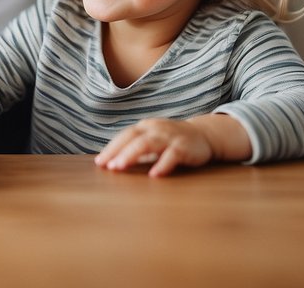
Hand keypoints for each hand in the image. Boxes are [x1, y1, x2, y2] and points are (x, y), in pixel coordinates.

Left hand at [95, 114, 251, 176]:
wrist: (204, 135)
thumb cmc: (172, 140)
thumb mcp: (152, 141)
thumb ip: (135, 149)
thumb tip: (112, 163)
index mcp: (145, 127)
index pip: (124, 136)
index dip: (111, 148)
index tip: (99, 163)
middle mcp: (155, 129)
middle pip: (132, 138)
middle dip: (117, 151)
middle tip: (107, 166)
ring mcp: (170, 136)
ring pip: (147, 143)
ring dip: (131, 155)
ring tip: (120, 167)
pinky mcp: (184, 147)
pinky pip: (171, 155)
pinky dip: (162, 165)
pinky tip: (153, 175)